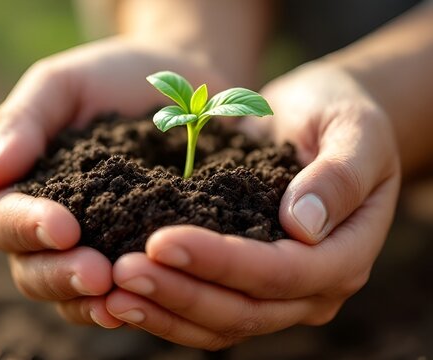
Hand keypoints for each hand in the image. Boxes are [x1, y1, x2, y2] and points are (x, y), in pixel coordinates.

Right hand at [0, 37, 231, 327]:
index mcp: (23, 187)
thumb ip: (21, 123)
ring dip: (91, 302)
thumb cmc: (112, 79)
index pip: (4, 219)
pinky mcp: (137, 259)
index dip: (27, 228)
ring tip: (120, 297)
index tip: (64, 227)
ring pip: (72, 295)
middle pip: (33, 270)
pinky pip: (123, 295)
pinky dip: (131, 304)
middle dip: (60, 275)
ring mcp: (94, 249)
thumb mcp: (63, 85)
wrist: (182, 84)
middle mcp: (50, 228)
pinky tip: (150, 302)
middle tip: (97, 274)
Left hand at [105, 62, 400, 348]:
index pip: (280, 273)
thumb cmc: (339, 117)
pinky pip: (202, 312)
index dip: (220, 262)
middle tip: (121, 271)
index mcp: (344, 255)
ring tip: (110, 291)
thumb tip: (302, 225)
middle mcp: (311, 289)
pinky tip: (119, 294)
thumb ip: (338, 176)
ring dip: (163, 310)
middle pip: (243, 310)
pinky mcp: (243, 285)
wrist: (318, 121)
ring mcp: (277, 295)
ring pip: (217, 324)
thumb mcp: (355, 130)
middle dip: (179, 292)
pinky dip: (163, 306)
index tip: (160, 241)